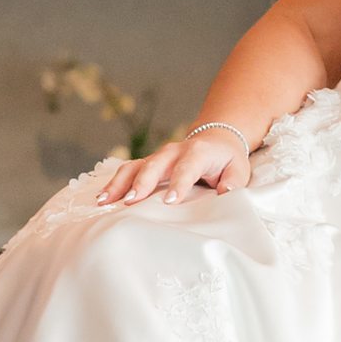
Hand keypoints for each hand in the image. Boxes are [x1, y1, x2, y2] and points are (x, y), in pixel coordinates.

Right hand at [94, 129, 251, 206]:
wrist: (215, 139)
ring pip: (135, 166)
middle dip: (142, 183)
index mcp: (198, 152)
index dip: (179, 183)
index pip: (187, 167)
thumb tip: (225, 193)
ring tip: (105, 201)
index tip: (170, 201)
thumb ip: (234, 182)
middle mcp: (174, 151)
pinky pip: (127, 171)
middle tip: (132, 201)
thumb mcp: (239, 169)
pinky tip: (102, 199)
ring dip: (120, 183)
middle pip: (155, 165)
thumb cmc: (227, 160)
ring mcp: (158, 157)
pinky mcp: (148, 163)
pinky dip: (114, 183)